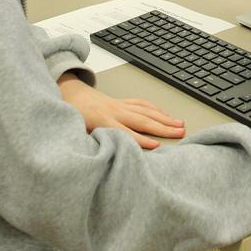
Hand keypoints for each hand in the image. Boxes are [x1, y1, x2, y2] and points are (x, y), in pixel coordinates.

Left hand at [57, 73, 184, 148]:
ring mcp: (119, 104)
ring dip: (164, 118)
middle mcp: (114, 111)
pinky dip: (155, 109)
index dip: (141, 140)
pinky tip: (165, 114)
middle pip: (142, 120)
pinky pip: (141, 104)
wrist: (69, 93)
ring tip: (180, 124)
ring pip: (145, 110)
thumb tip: (104, 157)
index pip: (125, 132)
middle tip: (180, 132)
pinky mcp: (121, 101)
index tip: (157, 145)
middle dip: (162, 127)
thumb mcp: (76, 132)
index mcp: (101, 120)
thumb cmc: (72, 115)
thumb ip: (91, 143)